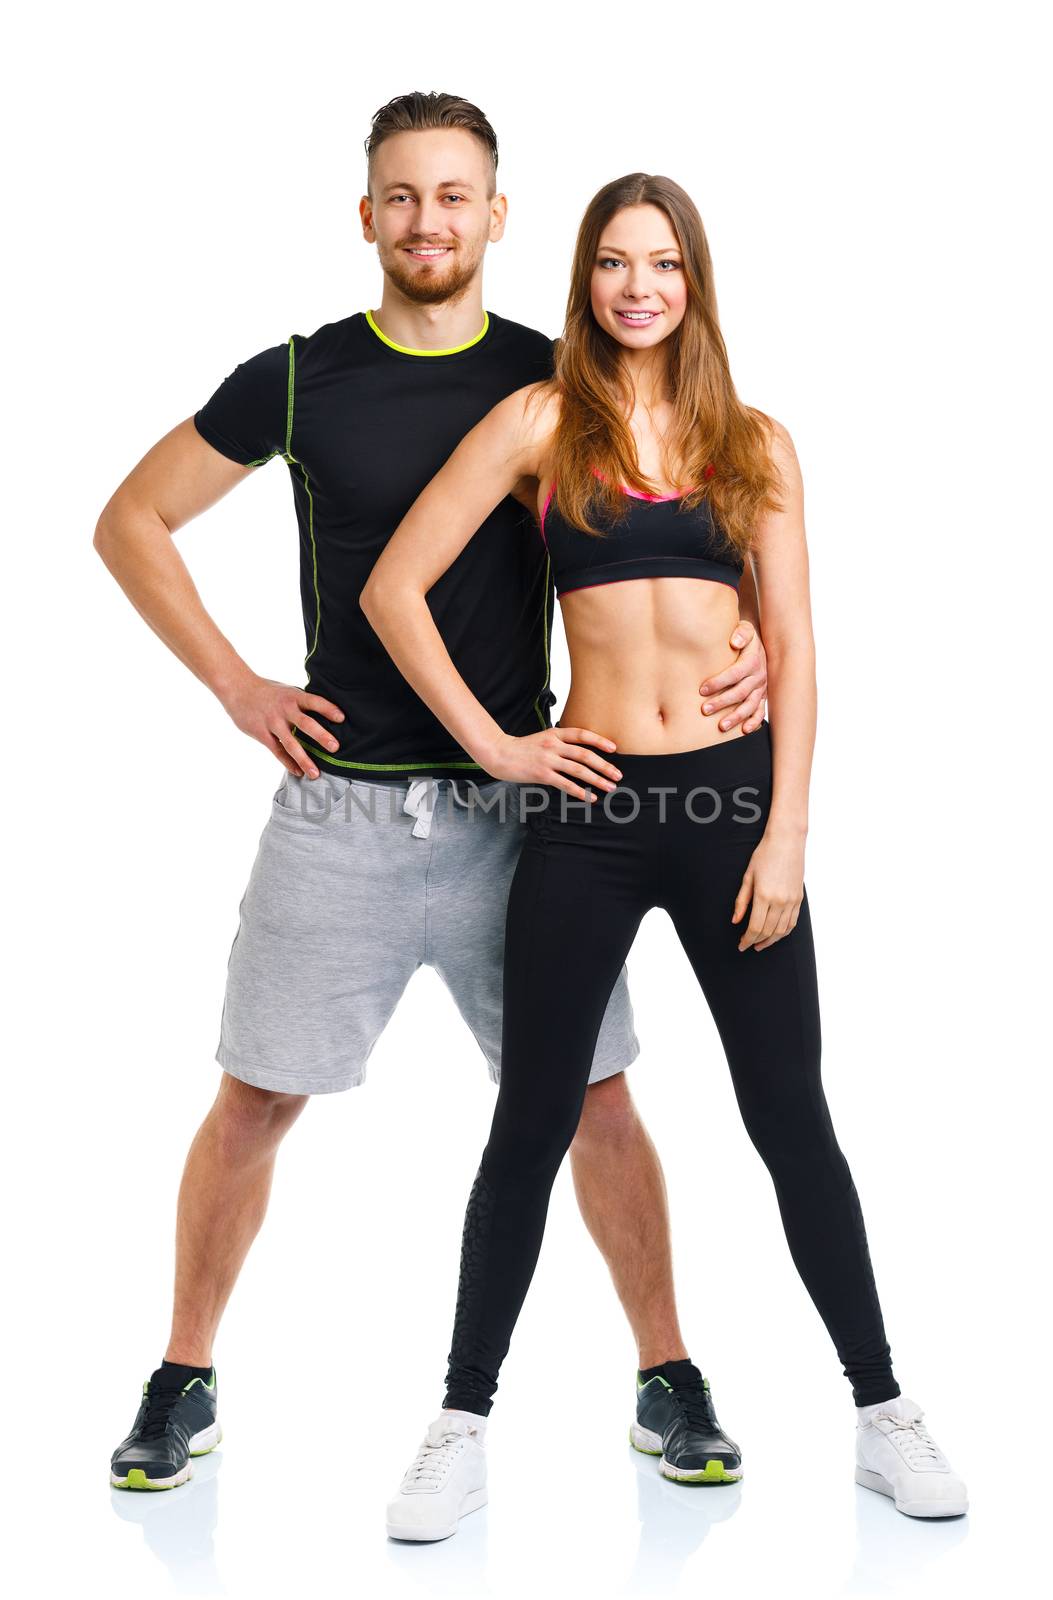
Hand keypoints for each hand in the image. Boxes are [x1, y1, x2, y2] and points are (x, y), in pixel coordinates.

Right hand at [220, 670, 345, 777]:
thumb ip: (303, 703)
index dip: (328, 709)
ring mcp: (272, 722)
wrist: (238, 688)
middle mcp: (284, 710)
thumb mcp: (287, 691)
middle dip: (321, 736)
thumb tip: (327, 713)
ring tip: (316, 774)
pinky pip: (277, 751)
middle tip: (335, 748)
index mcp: (294, 696)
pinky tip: (298, 772)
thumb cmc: (268, 691)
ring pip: (290, 744)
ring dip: (304, 759)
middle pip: (305, 724)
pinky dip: (288, 763)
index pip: (314, 701)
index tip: (342, 718)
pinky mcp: (261, 733)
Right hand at [484, 727, 621, 799]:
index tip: (614, 748)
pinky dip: (580, 791)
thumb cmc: (521, 748)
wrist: (499, 753)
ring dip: (597, 779)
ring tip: (609, 787)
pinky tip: (590, 797)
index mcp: (555, 734)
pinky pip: (566, 784)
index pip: (582, 734)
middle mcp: (553, 745)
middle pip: (585, 754)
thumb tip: (579, 753)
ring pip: (579, 770)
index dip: (599, 741)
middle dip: (604, 765)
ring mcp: (548, 760)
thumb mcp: (542, 739)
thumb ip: (559, 743)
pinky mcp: (542, 774)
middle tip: (618, 775)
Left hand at [699, 621, 767, 731]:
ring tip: (721, 726)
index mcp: (753, 661)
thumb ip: (741, 632)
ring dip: (736, 717)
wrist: (760, 642)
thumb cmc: (745, 637)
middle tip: (705, 710)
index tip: (702, 689)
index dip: (718, 682)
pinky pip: (760, 711)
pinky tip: (744, 730)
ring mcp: (761, 688)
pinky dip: (754, 721)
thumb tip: (734, 641)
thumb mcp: (746, 628)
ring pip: (750, 705)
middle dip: (722, 702)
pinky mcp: (762, 696)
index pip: (734, 674)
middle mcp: (758, 676)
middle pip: (740, 692)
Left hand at [731, 831, 804, 950]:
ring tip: (760, 944)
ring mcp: (792, 901)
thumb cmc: (764, 855)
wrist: (787, 841)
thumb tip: (735, 921)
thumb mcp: (748, 876)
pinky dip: (784, 932)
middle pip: (768, 931)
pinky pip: (793, 923)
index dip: (747, 939)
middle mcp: (780, 901)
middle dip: (756, 941)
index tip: (741, 945)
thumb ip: (741, 901)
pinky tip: (775, 935)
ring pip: (782, 930)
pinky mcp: (799, 899)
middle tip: (748, 945)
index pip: (755, 927)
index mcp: (764, 895)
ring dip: (771, 941)